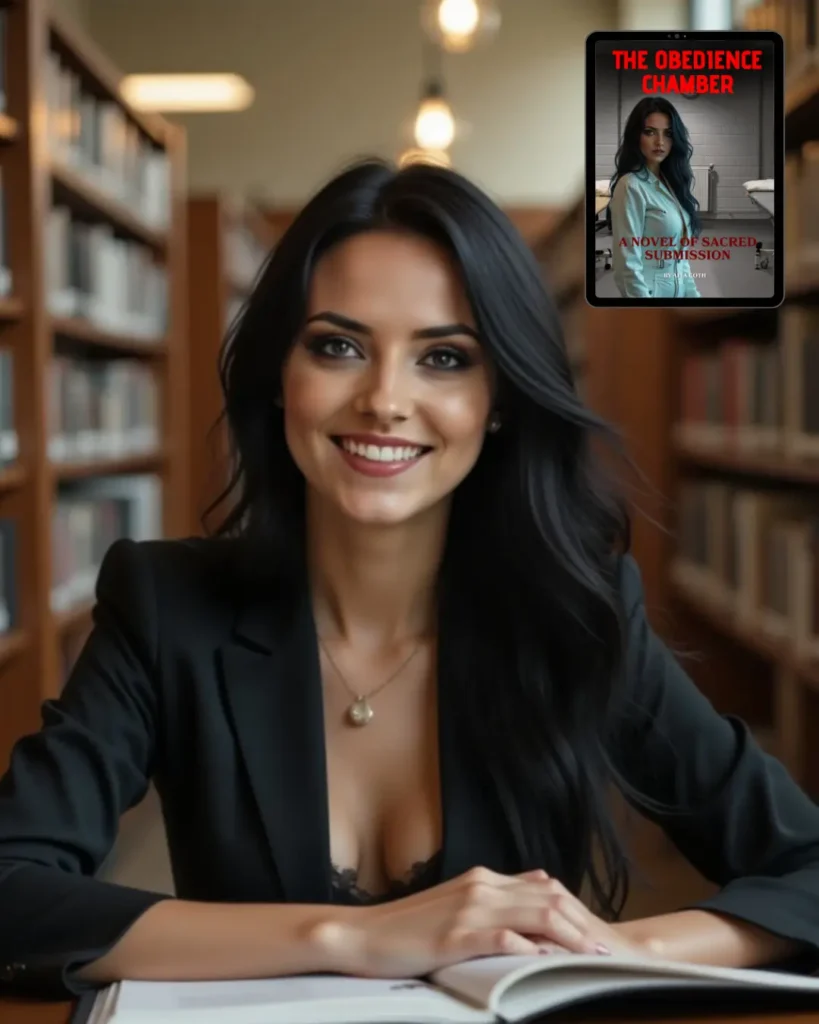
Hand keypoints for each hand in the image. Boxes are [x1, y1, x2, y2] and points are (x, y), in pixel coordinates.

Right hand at [313, 866, 645, 978]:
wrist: (362, 935)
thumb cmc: (407, 930)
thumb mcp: (452, 909)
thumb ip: (488, 907)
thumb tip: (525, 917)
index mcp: (481, 879)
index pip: (542, 886)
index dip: (574, 909)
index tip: (595, 933)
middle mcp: (481, 885)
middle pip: (548, 898)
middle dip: (583, 924)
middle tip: (608, 950)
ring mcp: (469, 908)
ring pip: (537, 914)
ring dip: (571, 937)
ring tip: (593, 958)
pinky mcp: (457, 935)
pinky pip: (506, 938)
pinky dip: (534, 950)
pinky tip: (551, 964)